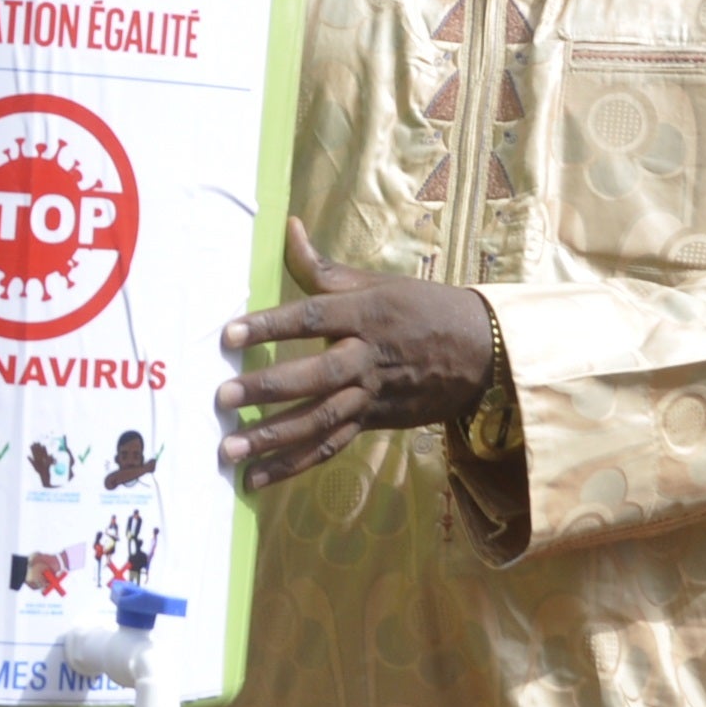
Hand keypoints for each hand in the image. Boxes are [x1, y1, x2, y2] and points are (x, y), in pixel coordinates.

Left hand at [213, 217, 494, 490]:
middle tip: (223, 396)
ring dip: (274, 438)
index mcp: (365, 315)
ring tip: (229, 449)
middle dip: (268, 388)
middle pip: (315, 377)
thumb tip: (288, 227)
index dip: (270, 326)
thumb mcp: (376, 283)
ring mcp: (370, 396)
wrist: (482, 353)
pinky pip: (329, 447)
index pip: (311, 318)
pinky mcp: (372, 423)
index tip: (228, 335)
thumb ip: (322, 267)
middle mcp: (366, 359)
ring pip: (320, 421)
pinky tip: (255, 479)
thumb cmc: (420, 309)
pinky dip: (293, 465)